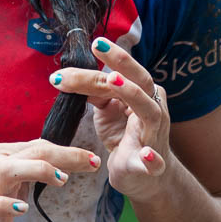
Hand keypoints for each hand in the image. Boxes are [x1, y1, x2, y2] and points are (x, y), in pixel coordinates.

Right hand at [0, 139, 99, 221]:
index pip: (40, 146)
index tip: (93, 159)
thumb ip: (30, 167)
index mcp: (2, 154)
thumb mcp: (9, 179)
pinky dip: (8, 205)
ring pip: (10, 169)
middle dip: (65, 155)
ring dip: (38, 171)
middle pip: (32, 152)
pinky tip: (23, 209)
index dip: (68, 151)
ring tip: (62, 180)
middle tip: (92, 163)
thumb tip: (60, 159)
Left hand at [50, 38, 170, 201]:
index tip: (89, 44)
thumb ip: (94, 91)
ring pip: (148, 111)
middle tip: (99, 46)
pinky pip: (154, 162)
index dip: (104, 60)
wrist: (145, 177)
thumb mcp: (107, 110)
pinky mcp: (151, 166)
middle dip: (121, 62)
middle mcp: (152, 109)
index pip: (122, 72)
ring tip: (112, 81)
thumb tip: (66, 76)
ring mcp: (154, 136)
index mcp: (142, 93)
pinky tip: (146, 155)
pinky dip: (151, 159)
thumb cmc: (125, 136)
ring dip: (131, 94)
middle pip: (139, 81)